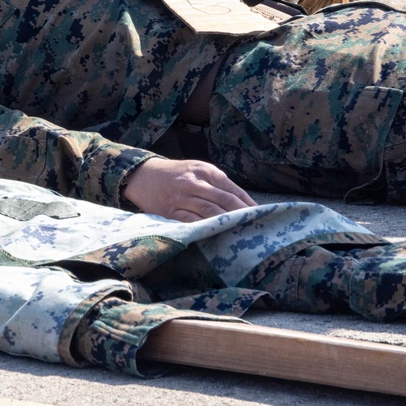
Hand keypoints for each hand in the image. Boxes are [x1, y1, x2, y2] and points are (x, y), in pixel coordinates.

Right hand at [122, 156, 256, 221]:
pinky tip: (216, 236)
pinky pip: (191, 222)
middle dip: (241, 214)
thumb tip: (243, 203)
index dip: (247, 203)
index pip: (231, 188)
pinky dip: (205, 229)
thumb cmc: (178, 174)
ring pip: (209, 211)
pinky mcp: (170, 212)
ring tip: (241, 233)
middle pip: (223, 200)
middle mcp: (194, 182)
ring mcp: (181, 197)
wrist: (144, 175)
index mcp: (204, 170)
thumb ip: (218, 183)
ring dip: (227, 223)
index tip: (261, 214)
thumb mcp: (198, 169)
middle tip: (256, 227)